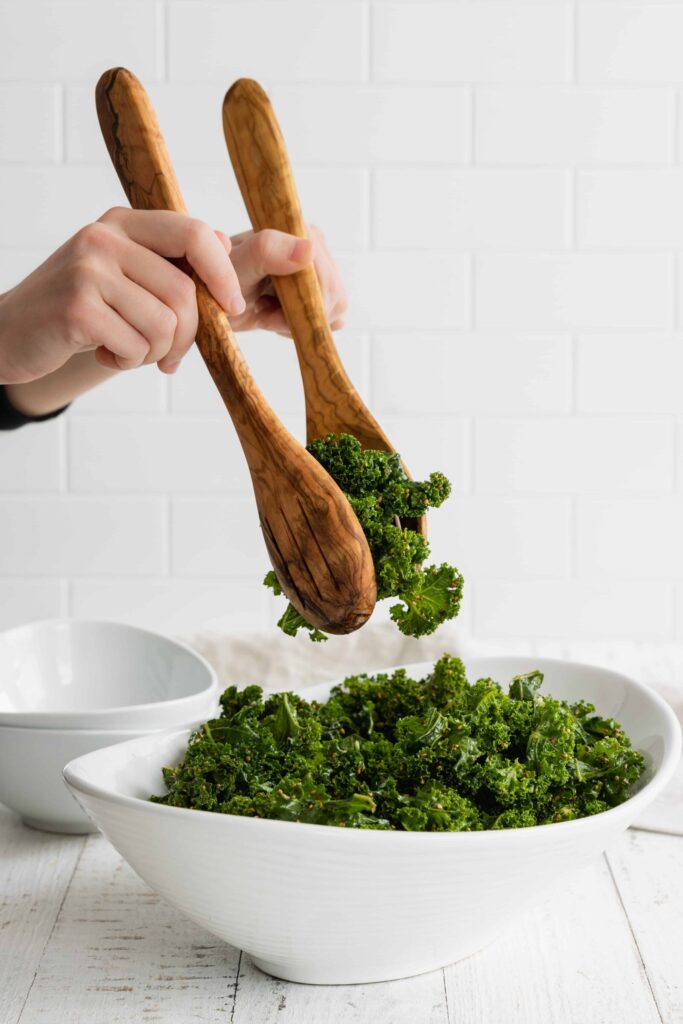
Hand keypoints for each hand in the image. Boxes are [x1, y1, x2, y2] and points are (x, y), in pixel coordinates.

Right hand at [0, 207, 244, 383]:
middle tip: (168, 357)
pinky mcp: (77, 308)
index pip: (195, 234)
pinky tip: (104, 355)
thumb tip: (223, 238)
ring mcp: (88, 269)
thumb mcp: (121, 274)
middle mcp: (105, 237)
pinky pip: (136, 347)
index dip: (223, 273)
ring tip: (127, 351)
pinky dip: (127, 363)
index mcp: (122, 223)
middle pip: (185, 293)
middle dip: (187, 337)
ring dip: (154, 354)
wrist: (7, 333)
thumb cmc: (77, 309)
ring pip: (165, 326)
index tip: (233, 306)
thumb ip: (165, 259)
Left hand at [226, 226, 346, 335]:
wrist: (211, 293)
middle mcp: (317, 245)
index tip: (265, 309)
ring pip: (331, 313)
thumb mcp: (236, 264)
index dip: (300, 308)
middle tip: (263, 311)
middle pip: (332, 300)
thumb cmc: (218, 278)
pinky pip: (329, 319)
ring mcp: (322, 267)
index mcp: (303, 232)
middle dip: (296, 316)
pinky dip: (302, 326)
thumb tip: (309, 249)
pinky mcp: (322, 289)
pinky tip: (279, 315)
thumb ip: (267, 251)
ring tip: (267, 310)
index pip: (326, 284)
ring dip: (296, 322)